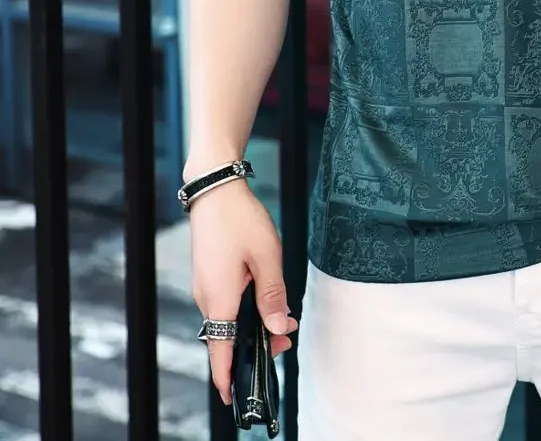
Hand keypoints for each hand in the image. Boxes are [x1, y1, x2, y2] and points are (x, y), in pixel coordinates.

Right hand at [188, 179, 297, 404]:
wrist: (215, 190)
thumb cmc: (241, 221)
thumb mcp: (267, 257)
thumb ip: (273, 295)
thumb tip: (279, 328)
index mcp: (220, 299)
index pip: (220, 351)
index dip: (227, 377)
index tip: (233, 399)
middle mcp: (206, 298)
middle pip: (227, 337)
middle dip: (254, 346)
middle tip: (285, 339)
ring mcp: (204, 286)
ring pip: (227, 319)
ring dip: (251, 325)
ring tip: (281, 319)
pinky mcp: (208, 276)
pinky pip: (224, 304)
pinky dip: (243, 310)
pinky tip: (263, 298)